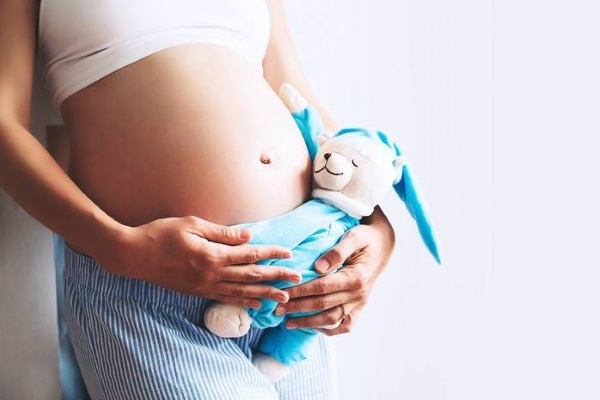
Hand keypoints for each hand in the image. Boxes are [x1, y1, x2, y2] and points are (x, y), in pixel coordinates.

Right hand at [104, 216, 301, 308]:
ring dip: (264, 295)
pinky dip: (243, 302)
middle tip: (296, 280)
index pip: (249, 255)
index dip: (271, 254)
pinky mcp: (196, 292)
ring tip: (283, 299)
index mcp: (212, 255)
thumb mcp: (192, 224)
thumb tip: (248, 236)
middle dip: (276, 278)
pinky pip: (225, 298)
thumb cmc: (161, 234)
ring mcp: (204, 286)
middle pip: (251, 276)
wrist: (133, 255)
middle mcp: (211, 274)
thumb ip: (222, 233)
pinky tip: (255, 304)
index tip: (289, 254)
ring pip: (241, 292)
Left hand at [279, 207, 394, 334]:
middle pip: (322, 305)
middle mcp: (358, 294)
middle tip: (277, 309)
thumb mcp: (354, 237)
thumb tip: (319, 267)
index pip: (321, 287)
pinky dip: (329, 329)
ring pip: (331, 319)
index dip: (300, 291)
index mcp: (355, 277)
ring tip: (288, 323)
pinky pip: (345, 325)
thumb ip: (337, 251)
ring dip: (308, 323)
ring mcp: (359, 303)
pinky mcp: (360, 308)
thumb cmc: (365, 238)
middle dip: (297, 308)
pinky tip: (312, 327)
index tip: (282, 293)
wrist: (383, 246)